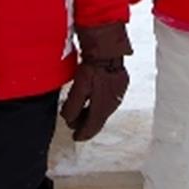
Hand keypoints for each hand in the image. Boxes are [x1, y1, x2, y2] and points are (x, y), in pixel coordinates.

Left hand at [60, 24, 130, 140]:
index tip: (75, 137)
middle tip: (77, 127)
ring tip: (83, 114)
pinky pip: (108, 101)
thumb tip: (68, 120)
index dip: (82, 134)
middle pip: (98, 120)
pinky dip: (99, 104)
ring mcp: (118, 94)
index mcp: (103, 107)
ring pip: (104, 110)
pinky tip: (93, 100)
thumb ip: (72, 106)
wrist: (108, 50)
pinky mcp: (120, 86)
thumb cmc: (93, 67)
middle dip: (87, 124)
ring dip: (93, 114)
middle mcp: (113, 104)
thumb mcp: (79, 88)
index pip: (92, 127)